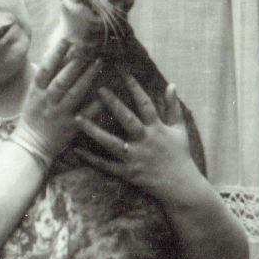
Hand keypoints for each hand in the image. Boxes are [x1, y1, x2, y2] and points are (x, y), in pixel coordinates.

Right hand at [18, 38, 101, 160]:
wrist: (31, 145)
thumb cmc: (33, 117)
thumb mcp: (33, 94)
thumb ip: (44, 77)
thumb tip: (56, 55)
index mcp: (37, 92)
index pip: (45, 70)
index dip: (55, 54)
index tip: (67, 40)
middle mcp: (48, 102)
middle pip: (61, 80)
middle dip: (74, 63)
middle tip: (88, 48)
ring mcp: (59, 114)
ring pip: (73, 94)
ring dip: (86, 77)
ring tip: (98, 62)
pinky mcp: (69, 128)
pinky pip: (84, 115)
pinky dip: (94, 106)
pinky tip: (104, 95)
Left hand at [75, 74, 196, 202]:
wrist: (181, 187)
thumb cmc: (180, 156)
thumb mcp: (180, 130)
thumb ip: (173, 107)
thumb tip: (171, 85)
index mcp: (157, 129)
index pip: (145, 103)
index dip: (135, 86)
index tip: (123, 71)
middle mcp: (145, 141)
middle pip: (127, 119)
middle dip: (114, 103)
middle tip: (99, 89)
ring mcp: (135, 158)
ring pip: (112, 143)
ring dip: (94, 131)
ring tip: (78, 118)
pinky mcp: (128, 173)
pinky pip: (107, 165)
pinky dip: (92, 159)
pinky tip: (76, 150)